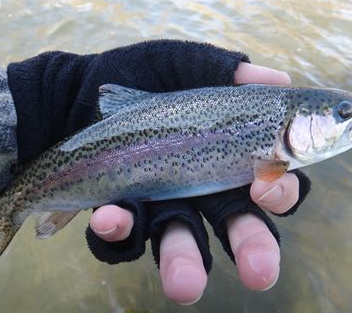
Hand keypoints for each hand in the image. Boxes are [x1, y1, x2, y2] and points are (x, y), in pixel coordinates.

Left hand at [89, 63, 298, 303]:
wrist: (71, 92)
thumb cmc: (133, 76)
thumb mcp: (180, 65)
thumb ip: (225, 71)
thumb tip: (280, 80)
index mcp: (223, 156)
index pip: (267, 183)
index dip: (280, 190)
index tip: (269, 186)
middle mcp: (198, 189)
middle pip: (235, 227)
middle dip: (252, 251)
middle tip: (260, 274)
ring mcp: (159, 206)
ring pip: (181, 245)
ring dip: (184, 265)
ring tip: (185, 286)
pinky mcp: (120, 216)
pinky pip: (124, 236)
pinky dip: (119, 230)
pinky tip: (109, 215)